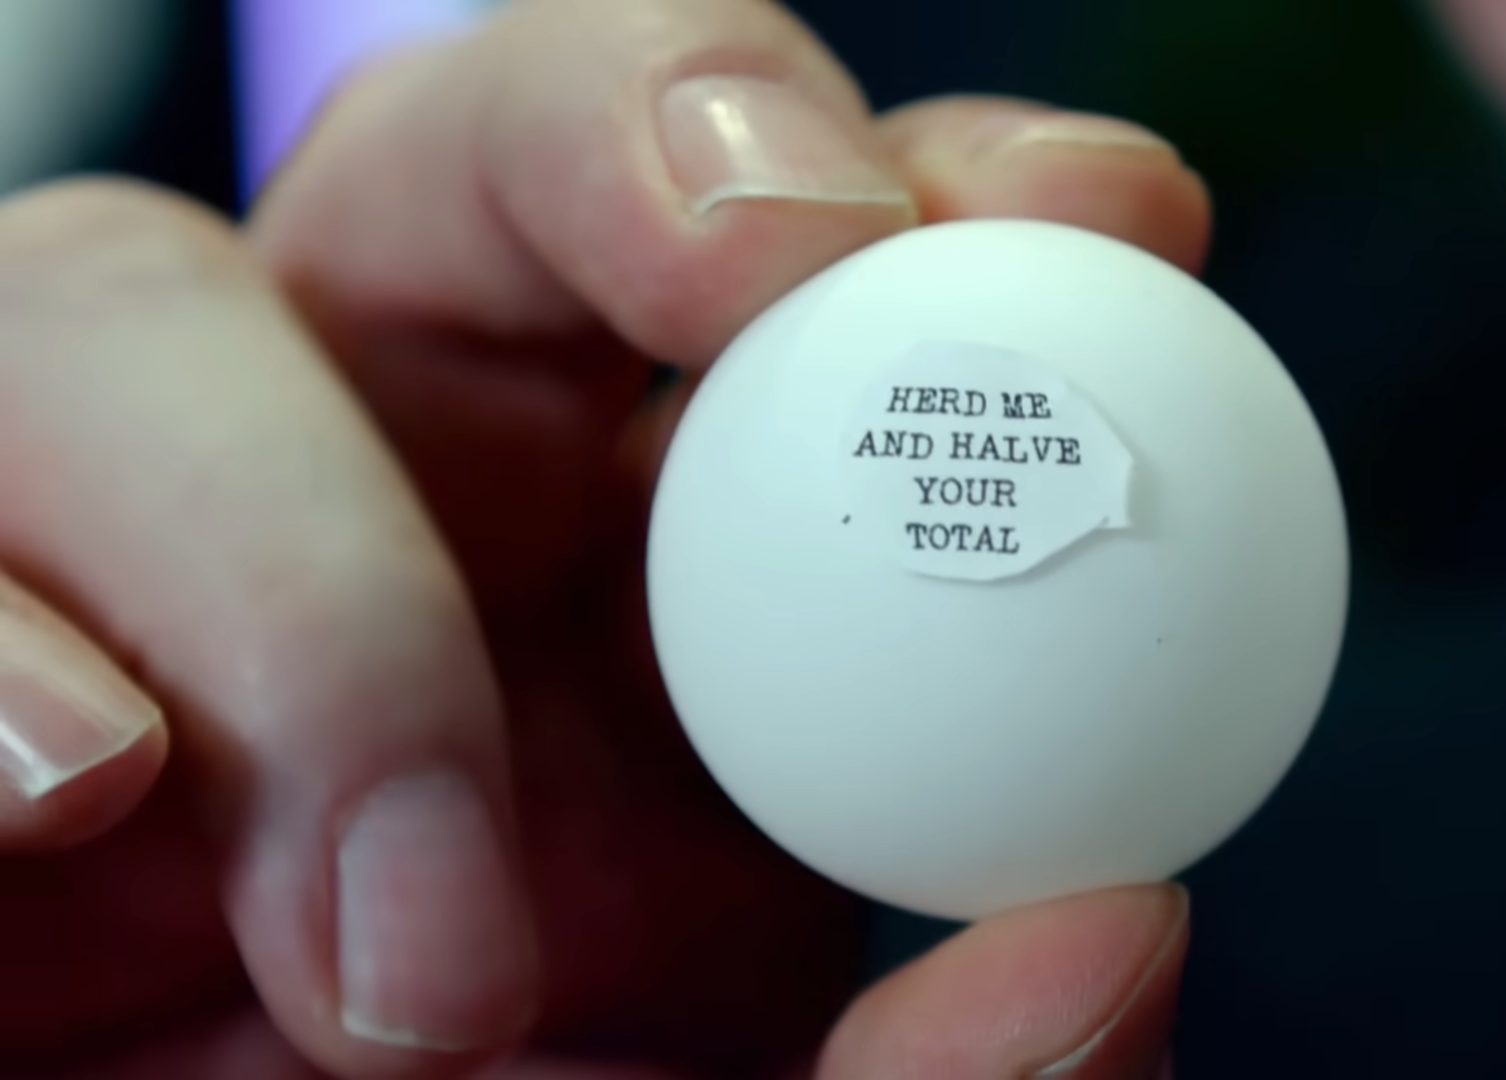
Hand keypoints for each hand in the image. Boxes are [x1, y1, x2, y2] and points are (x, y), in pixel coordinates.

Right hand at [0, 0, 1209, 1075]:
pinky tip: (77, 803)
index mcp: (628, 581)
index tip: (1116, 219)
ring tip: (407, 966)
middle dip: (625, 131)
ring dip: (298, 563)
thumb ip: (950, 1074)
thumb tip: (1118, 931)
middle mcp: (373, 501)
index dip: (933, 194)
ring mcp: (96, 552)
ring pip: (118, 306)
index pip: (775, 284)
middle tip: (776, 270)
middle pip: (469, 159)